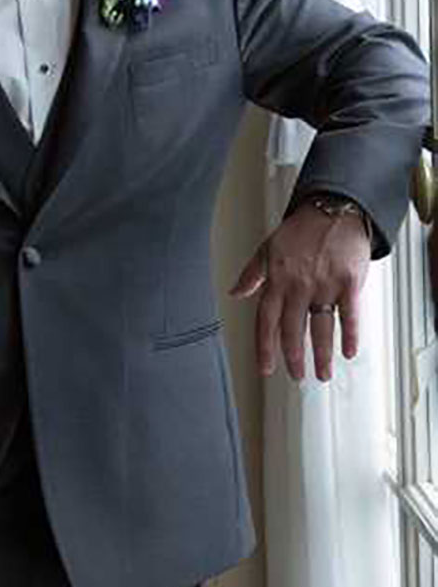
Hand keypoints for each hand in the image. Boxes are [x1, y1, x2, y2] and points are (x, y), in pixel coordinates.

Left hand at [230, 203, 370, 380]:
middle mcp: (298, 286)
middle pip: (292, 329)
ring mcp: (324, 284)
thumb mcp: (268, 248)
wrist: (334, 210)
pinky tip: (349, 352)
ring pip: (319, 327)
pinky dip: (350, 335)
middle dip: (293, 357)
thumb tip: (235, 293)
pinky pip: (348, 314)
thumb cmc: (302, 230)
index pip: (266, 320)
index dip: (264, 347)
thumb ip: (252, 274)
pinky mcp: (348, 282)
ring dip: (320, 354)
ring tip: (322, 374)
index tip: (266, 368)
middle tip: (297, 376)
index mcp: (277, 280)